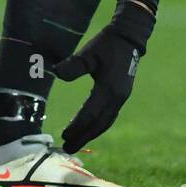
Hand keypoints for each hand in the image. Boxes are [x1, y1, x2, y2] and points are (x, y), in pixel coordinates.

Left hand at [52, 0, 155, 152]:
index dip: (77, 126)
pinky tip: (89, 128)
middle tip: (68, 148)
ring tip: (76, 142)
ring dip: (91, 134)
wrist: (129, 38)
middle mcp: (117, 97)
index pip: (90, 113)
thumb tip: (56, 73)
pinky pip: (109, 116)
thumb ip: (74, 65)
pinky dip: (98, 125)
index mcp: (109, 88)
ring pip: (105, 122)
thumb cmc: (107, 43)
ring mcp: (121, 97)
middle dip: (83, 136)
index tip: (64, 135)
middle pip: (99, 124)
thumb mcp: (89, 52)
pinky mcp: (121, 95)